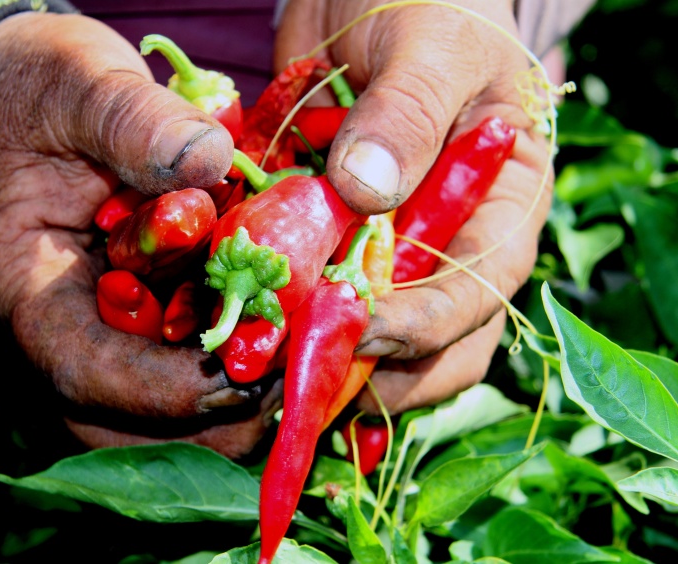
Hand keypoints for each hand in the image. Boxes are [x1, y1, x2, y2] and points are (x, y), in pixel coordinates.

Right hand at [0, 12, 279, 458]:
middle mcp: (56, 325)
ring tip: (301, 362)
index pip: (79, 368)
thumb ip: (133, 120)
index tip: (243, 378)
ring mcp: (97, 329)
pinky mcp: (137, 320)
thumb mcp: (76, 81)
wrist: (30, 93)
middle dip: (209, 417)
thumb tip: (209, 161)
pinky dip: (236, 369)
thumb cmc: (38, 85)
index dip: (162, 390)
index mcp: (21, 280)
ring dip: (231, 407)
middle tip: (292, 378)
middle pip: (121, 421)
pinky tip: (289, 336)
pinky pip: (183, 373)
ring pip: (156, 416)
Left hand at [275, 0, 553, 412]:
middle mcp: (446, 243)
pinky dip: (281, 310)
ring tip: (265, 368)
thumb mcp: (433, 43)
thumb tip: (368, 192)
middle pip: (425, 342)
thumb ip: (410, 112)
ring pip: (364, 331)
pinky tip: (243, 322)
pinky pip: (311, 290)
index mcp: (498, 209)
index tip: (355, 331)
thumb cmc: (430, 1)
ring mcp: (386, 247)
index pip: (473, 294)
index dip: (418, 326)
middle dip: (368, 367)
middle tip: (300, 379)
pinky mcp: (333, 238)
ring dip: (316, 354)